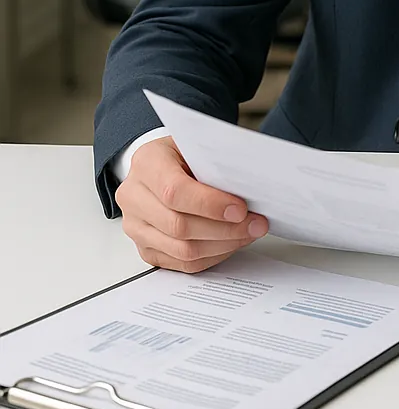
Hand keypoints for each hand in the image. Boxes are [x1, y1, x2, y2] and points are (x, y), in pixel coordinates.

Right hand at [115, 135, 268, 272]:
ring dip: (222, 245)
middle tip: (256, 224)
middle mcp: (134, 197)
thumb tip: (250, 188)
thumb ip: (216, 163)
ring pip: (181, 249)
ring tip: (248, 234)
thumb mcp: (196, 144)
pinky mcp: (145, 249)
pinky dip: (212, 256)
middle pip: (178, 225)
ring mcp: (136, 227)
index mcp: (147, 163)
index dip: (210, 204)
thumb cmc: (181, 154)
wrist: (158, 166)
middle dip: (224, 229)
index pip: (174, 191)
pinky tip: (231, 243)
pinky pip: (181, 264)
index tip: (241, 209)